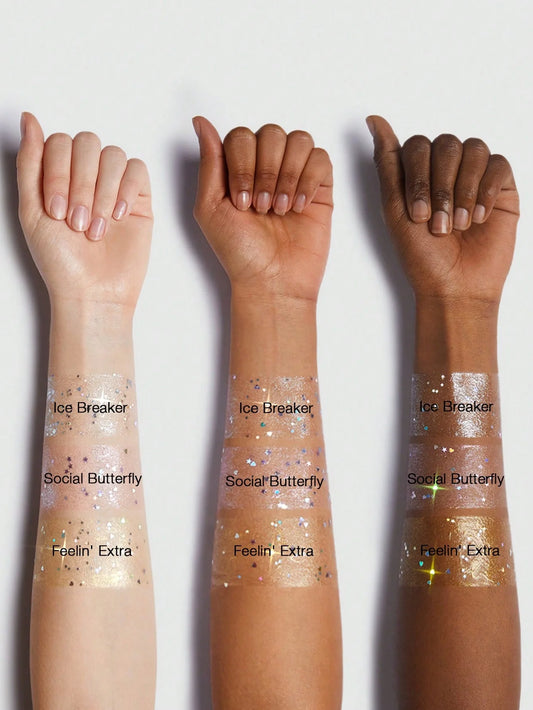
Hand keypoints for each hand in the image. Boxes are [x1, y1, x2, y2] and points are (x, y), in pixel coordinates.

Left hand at [17, 113, 152, 309]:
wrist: (92, 292)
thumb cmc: (61, 261)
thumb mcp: (30, 210)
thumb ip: (30, 163)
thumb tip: (29, 120)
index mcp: (58, 174)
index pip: (59, 142)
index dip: (58, 172)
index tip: (55, 210)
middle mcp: (86, 175)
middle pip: (87, 143)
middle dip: (80, 184)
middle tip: (76, 221)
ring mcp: (114, 185)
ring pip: (113, 155)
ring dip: (102, 192)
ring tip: (97, 227)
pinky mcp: (140, 198)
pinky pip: (138, 170)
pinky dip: (126, 191)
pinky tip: (119, 217)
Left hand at [192, 117, 332, 302]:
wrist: (272, 280)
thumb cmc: (239, 251)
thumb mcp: (210, 207)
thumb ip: (209, 162)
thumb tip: (200, 121)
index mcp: (239, 168)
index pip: (242, 136)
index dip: (242, 164)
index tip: (241, 202)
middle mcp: (268, 166)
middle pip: (271, 133)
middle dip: (265, 171)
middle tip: (261, 208)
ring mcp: (295, 175)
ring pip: (298, 140)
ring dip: (287, 175)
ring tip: (280, 210)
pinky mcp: (320, 187)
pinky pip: (321, 158)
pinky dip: (308, 180)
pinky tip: (299, 207)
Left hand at [367, 116, 518, 304]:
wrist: (455, 287)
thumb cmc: (422, 256)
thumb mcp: (394, 209)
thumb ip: (387, 163)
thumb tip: (374, 120)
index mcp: (418, 172)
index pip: (417, 145)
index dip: (417, 177)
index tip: (417, 215)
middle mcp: (447, 169)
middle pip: (445, 144)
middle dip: (440, 186)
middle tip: (438, 225)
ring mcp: (475, 176)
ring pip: (473, 149)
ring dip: (462, 190)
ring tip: (459, 225)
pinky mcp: (501, 187)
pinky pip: (498, 165)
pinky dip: (486, 191)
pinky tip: (479, 218)